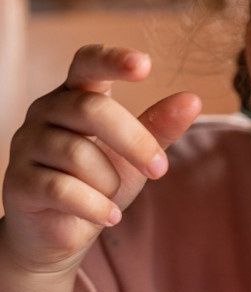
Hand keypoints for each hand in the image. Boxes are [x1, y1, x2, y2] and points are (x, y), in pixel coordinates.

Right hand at [0, 45, 200, 291]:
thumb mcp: (135, 154)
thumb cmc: (98, 181)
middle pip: (90, 110)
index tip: (145, 65)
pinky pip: (63, 189)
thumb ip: (159, 127)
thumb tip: (192, 100)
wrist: (61, 230)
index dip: (111, 60)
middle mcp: (44, 112)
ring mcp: (26, 146)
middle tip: (160, 169)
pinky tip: (109, 216)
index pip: (86, 64)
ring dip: (108, 181)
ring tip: (110, 195)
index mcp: (74, 96)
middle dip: (134, 141)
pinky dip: (95, 206)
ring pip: (77, 154)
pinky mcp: (18, 182)